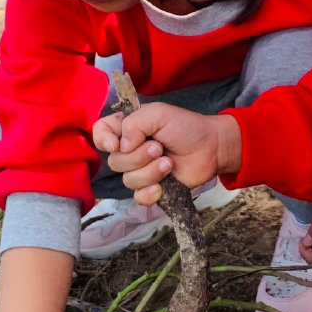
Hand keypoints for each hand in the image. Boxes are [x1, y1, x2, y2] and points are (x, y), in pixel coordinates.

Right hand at [92, 104, 240, 205]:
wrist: (211, 148)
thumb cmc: (186, 127)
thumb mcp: (159, 114)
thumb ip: (135, 123)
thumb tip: (120, 146)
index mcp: (127, 129)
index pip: (100, 133)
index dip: (102, 140)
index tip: (116, 144)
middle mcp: (129, 151)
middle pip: (114, 162)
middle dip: (138, 156)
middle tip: (160, 148)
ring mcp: (140, 171)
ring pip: (128, 180)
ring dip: (150, 172)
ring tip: (169, 163)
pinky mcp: (152, 189)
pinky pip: (138, 197)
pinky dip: (150, 193)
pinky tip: (163, 187)